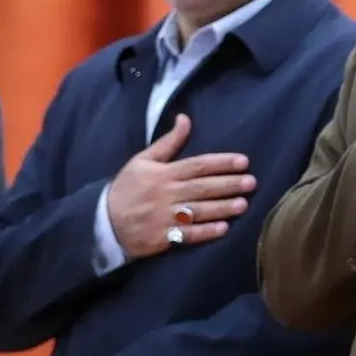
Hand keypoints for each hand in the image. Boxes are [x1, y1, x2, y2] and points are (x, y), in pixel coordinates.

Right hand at [106, 114, 255, 258]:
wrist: (104, 222)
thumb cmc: (127, 188)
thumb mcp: (143, 160)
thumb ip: (168, 142)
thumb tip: (185, 118)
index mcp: (163, 173)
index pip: (198, 165)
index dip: (222, 163)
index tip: (243, 162)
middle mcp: (166, 194)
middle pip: (203, 187)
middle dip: (229, 184)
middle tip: (251, 182)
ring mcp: (165, 217)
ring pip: (199, 211)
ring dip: (222, 208)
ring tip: (243, 205)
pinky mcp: (163, 237)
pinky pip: (188, 235)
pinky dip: (206, 232)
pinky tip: (223, 229)